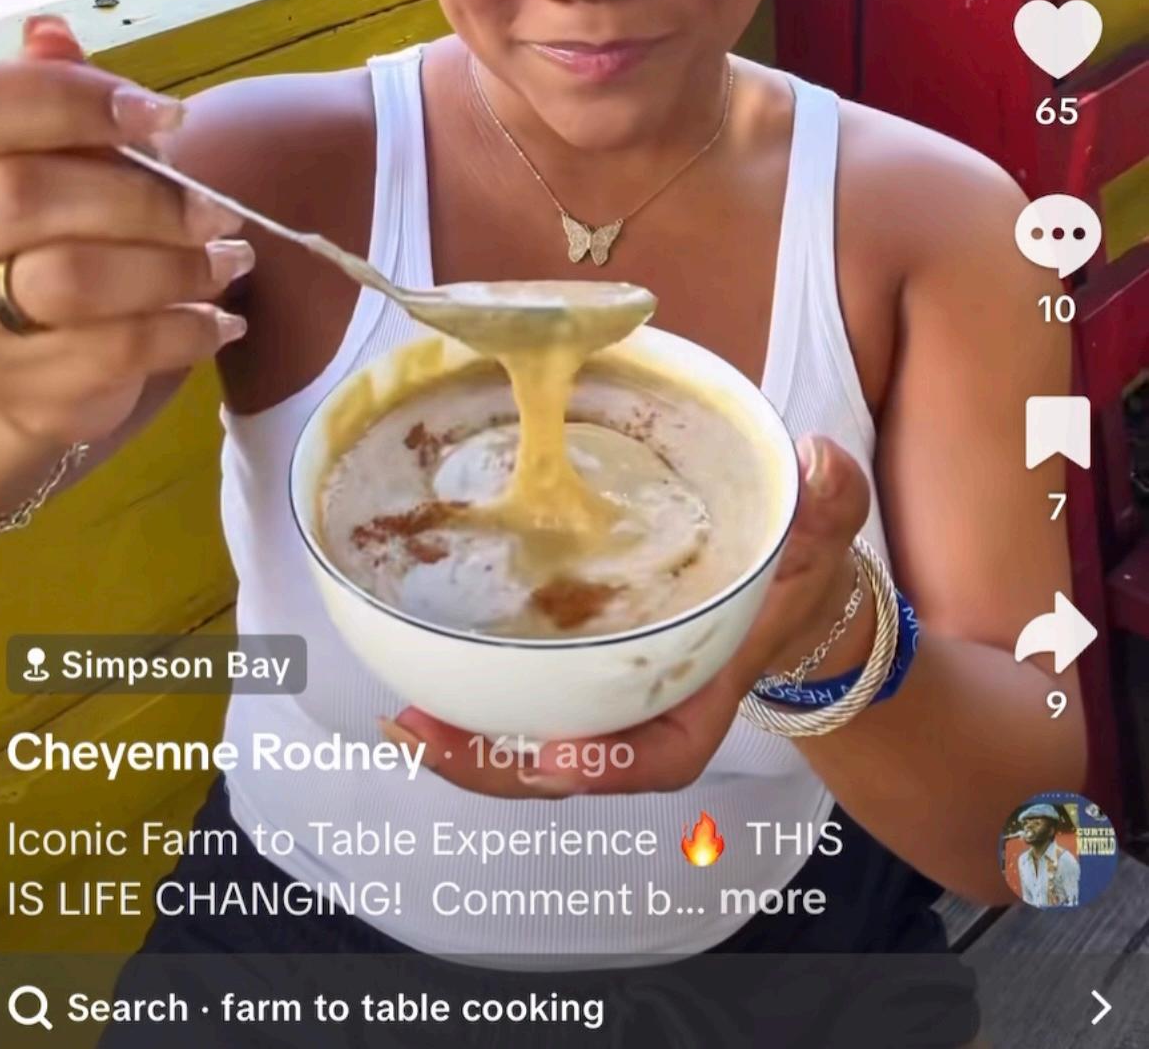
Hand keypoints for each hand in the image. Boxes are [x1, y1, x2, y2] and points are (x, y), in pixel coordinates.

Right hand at [0, 14, 251, 451]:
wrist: (9, 366)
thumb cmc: (38, 237)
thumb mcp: (50, 156)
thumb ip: (51, 95)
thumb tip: (50, 29)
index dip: (72, 102)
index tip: (166, 116)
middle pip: (26, 196)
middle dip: (143, 197)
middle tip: (219, 210)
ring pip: (73, 281)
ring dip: (174, 269)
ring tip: (230, 261)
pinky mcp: (21, 387)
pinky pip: (112, 353)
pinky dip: (183, 332)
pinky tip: (219, 320)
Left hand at [381, 433, 870, 798]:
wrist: (786, 575)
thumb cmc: (795, 562)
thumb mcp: (816, 533)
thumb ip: (823, 503)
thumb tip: (817, 461)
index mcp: (704, 694)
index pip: (662, 753)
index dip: (610, 762)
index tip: (557, 755)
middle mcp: (645, 709)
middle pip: (568, 765)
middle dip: (495, 762)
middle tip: (423, 730)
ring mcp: (605, 696)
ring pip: (530, 744)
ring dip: (467, 740)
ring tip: (402, 718)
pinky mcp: (575, 668)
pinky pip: (520, 701)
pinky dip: (471, 700)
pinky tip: (417, 679)